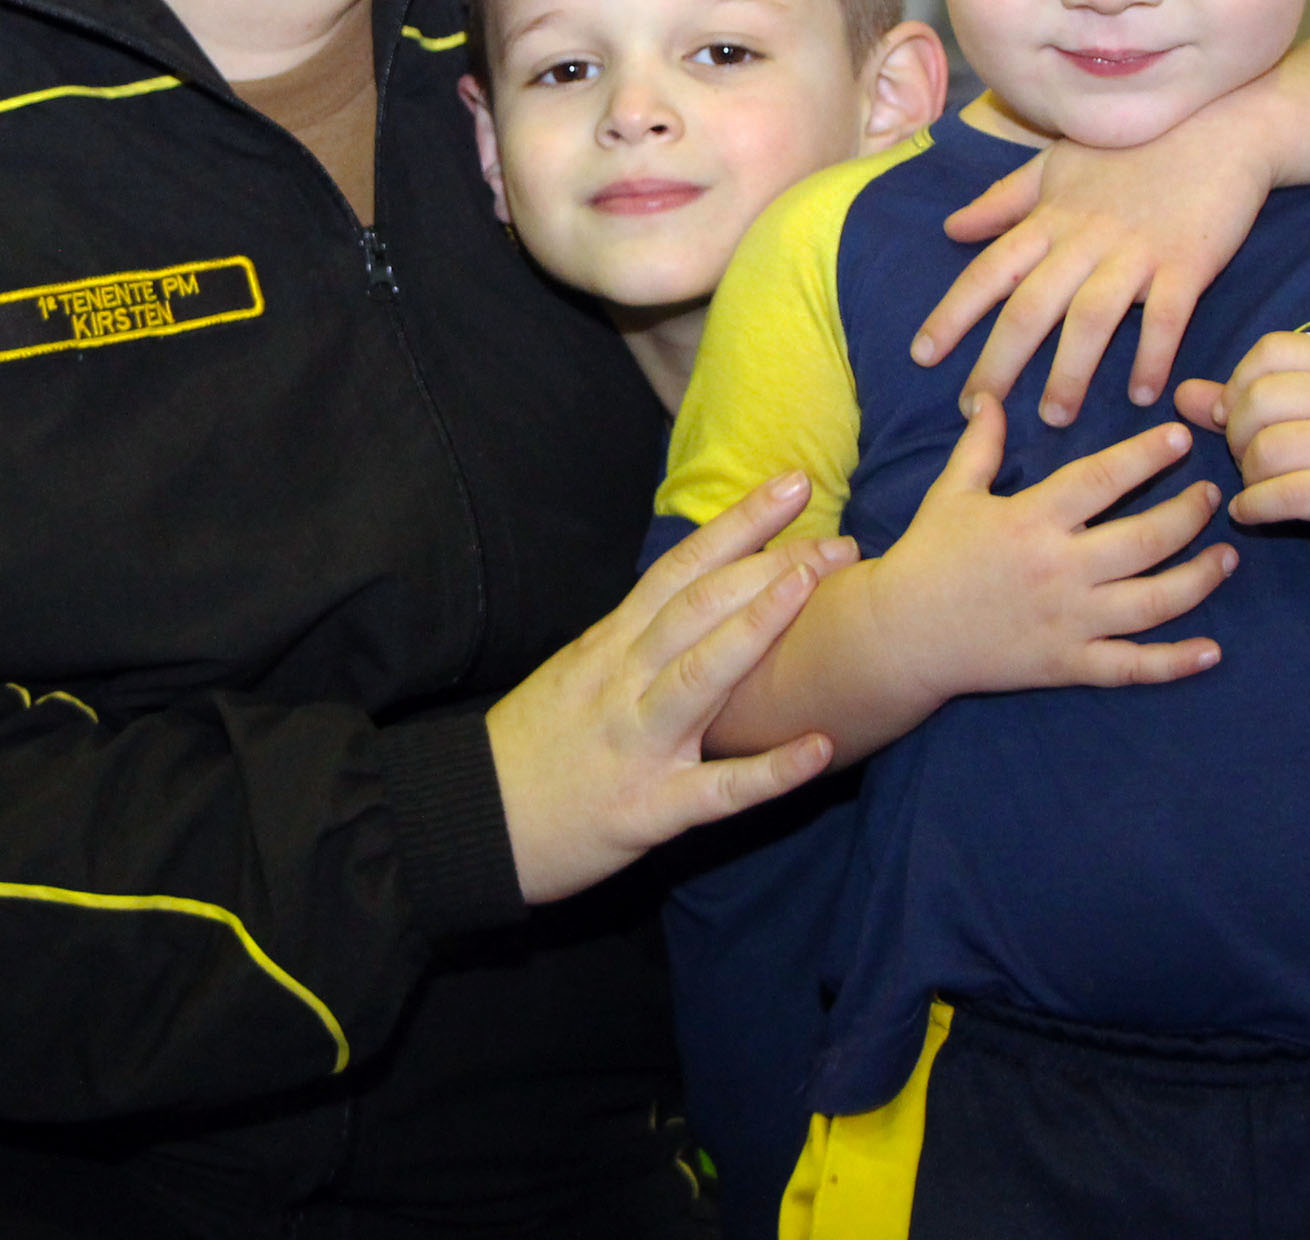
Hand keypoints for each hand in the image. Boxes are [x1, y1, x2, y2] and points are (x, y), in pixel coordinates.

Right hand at [485, 473, 844, 903]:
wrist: (470, 822)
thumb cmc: (532, 747)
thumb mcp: (575, 671)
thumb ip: (632, 637)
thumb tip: (692, 595)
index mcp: (610, 645)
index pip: (681, 567)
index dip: (739, 523)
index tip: (793, 486)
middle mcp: (623, 681)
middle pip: (699, 607)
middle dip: (770, 567)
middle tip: (839, 542)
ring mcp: (636, 744)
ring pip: (701, 675)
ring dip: (758, 629)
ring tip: (814, 592)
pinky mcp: (646, 811)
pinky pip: (715, 790)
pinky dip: (769, 772)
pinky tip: (819, 748)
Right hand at [866, 398, 1232, 710]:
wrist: (901, 635)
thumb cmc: (927, 557)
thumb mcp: (951, 493)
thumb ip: (979, 446)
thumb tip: (988, 397)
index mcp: (1031, 520)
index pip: (1102, 479)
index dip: (1145, 455)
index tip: (1180, 437)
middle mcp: (1058, 570)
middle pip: (1145, 539)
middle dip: (1188, 514)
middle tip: (1211, 496)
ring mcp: (1068, 621)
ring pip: (1153, 602)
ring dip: (1199, 578)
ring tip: (1226, 557)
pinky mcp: (1067, 664)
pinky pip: (1132, 666)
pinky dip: (1175, 663)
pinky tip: (1212, 651)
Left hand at [916, 100, 1275, 424]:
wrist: (1222, 125)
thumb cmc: (1134, 147)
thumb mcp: (1058, 165)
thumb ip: (1005, 201)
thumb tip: (952, 228)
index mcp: (1050, 218)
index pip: (989, 271)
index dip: (952, 314)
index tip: (922, 355)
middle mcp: (1085, 238)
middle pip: (1031, 306)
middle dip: (999, 361)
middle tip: (977, 409)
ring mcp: (1137, 251)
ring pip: (1091, 319)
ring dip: (1070, 372)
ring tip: (1055, 417)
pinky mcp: (1188, 262)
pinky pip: (1167, 317)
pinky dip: (1153, 356)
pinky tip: (1144, 395)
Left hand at [1176, 332, 1309, 583]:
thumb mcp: (1309, 422)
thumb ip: (1244, 404)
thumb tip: (1180, 394)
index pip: (1272, 350)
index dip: (1239, 383)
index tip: (1235, 417)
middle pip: (1260, 399)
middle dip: (1237, 436)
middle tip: (1247, 461)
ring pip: (1268, 448)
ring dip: (1248, 476)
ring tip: (1258, 488)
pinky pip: (1284, 494)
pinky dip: (1254, 507)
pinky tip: (1251, 513)